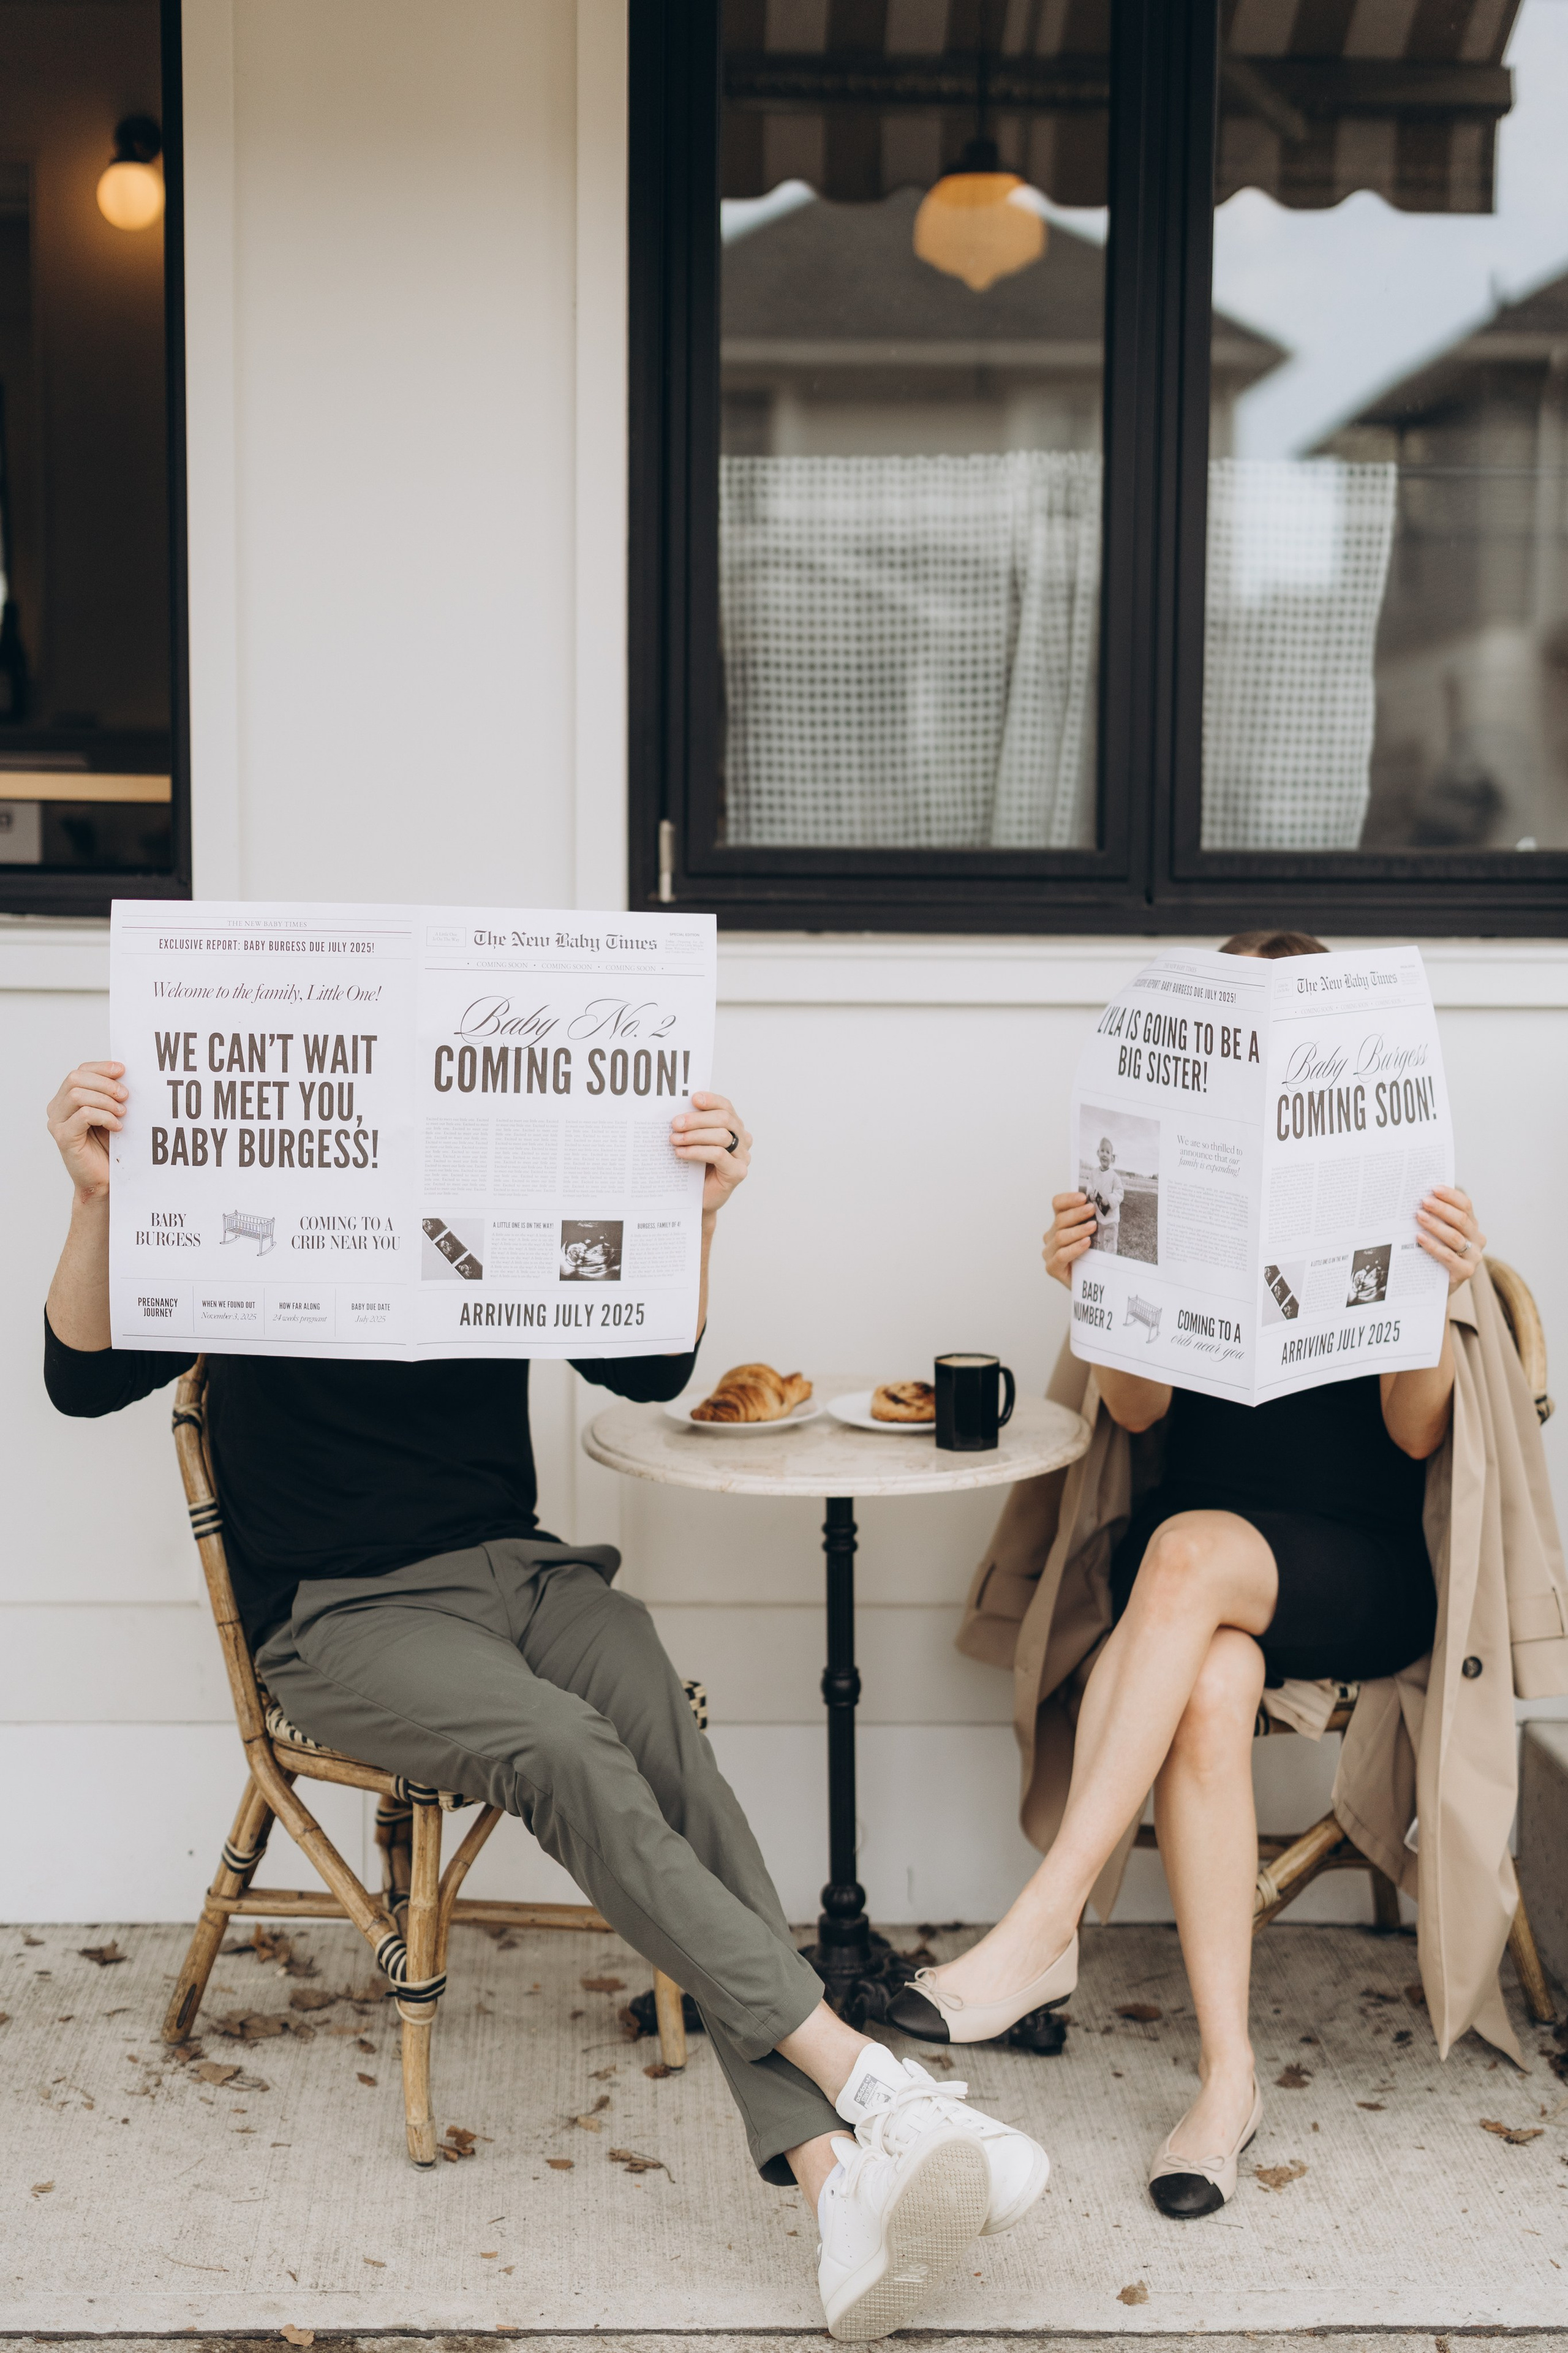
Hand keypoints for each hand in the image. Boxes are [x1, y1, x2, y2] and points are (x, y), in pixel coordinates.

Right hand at [47, 1061, 126, 1204]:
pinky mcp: (63, 1137)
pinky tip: (117, 1127)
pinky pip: (83, 1115)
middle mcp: (57, 1108)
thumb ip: (110, 1094)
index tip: (123, 1070)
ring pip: (78, 1095)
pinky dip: (104, 1117)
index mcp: (66, 1099)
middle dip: (105, 1083)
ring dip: (106, 1101)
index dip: (101, 1068)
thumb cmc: (108, 1147)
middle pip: (75, 1078)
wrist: (103, 1180)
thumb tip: (123, 1071)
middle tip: (126, 1096)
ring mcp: (57, 1122)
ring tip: (122, 1113)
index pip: (80, 1071)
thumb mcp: (111, 1113)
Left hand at [671, 1091, 750, 1220]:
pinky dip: (697, 1151)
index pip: (726, 1107)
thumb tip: (677, 1112)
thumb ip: (692, 1126)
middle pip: (725, 1119)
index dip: (711, 1100)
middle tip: (675, 1123)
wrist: (696, 1199)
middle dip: (697, 1119)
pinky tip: (681, 1153)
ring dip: (695, 1135)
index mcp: (733, 1127)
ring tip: (674, 1139)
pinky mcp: (738, 1172)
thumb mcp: (693, 1142)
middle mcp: (742, 1139)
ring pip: (722, 1135)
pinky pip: (718, 1154)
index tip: (693, 1098)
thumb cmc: (694, 1169)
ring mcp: (743, 1156)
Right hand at [1043, 1190, 1096, 1287]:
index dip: (1069, 1199)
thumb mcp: (1094, 1234)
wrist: (1092, 1284)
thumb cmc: (1093, 1257)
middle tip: (1092, 1210)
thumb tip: (1105, 1204)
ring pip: (1060, 1236)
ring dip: (1078, 1230)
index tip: (1084, 1197)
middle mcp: (1051, 1236)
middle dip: (1077, 1213)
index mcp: (1060, 1223)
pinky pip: (1060, 1255)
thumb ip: (1092, 1220)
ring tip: (1093, 1228)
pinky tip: (1086, 1244)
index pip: (1058, 1204)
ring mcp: (1049, 1252)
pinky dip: (1074, 1248)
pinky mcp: (1052, 1267)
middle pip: (1060, 1219)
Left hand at [1416, 1184, 1484, 1292]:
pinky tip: (1419, 1238)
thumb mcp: (1438, 1234)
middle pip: (1461, 1219)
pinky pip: (1449, 1256)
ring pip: (1455, 1237)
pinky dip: (1433, 1246)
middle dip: (1441, 1208)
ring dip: (1435, 1225)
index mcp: (1472, 1225)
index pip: (1466, 1206)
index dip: (1451, 1196)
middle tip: (1423, 1201)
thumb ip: (1435, 1218)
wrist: (1437, 1286)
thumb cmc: (1435, 1253)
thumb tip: (1418, 1196)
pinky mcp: (1466, 1272)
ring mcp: (1474, 1257)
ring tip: (1418, 1216)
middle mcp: (1477, 1239)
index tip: (1433, 1188)